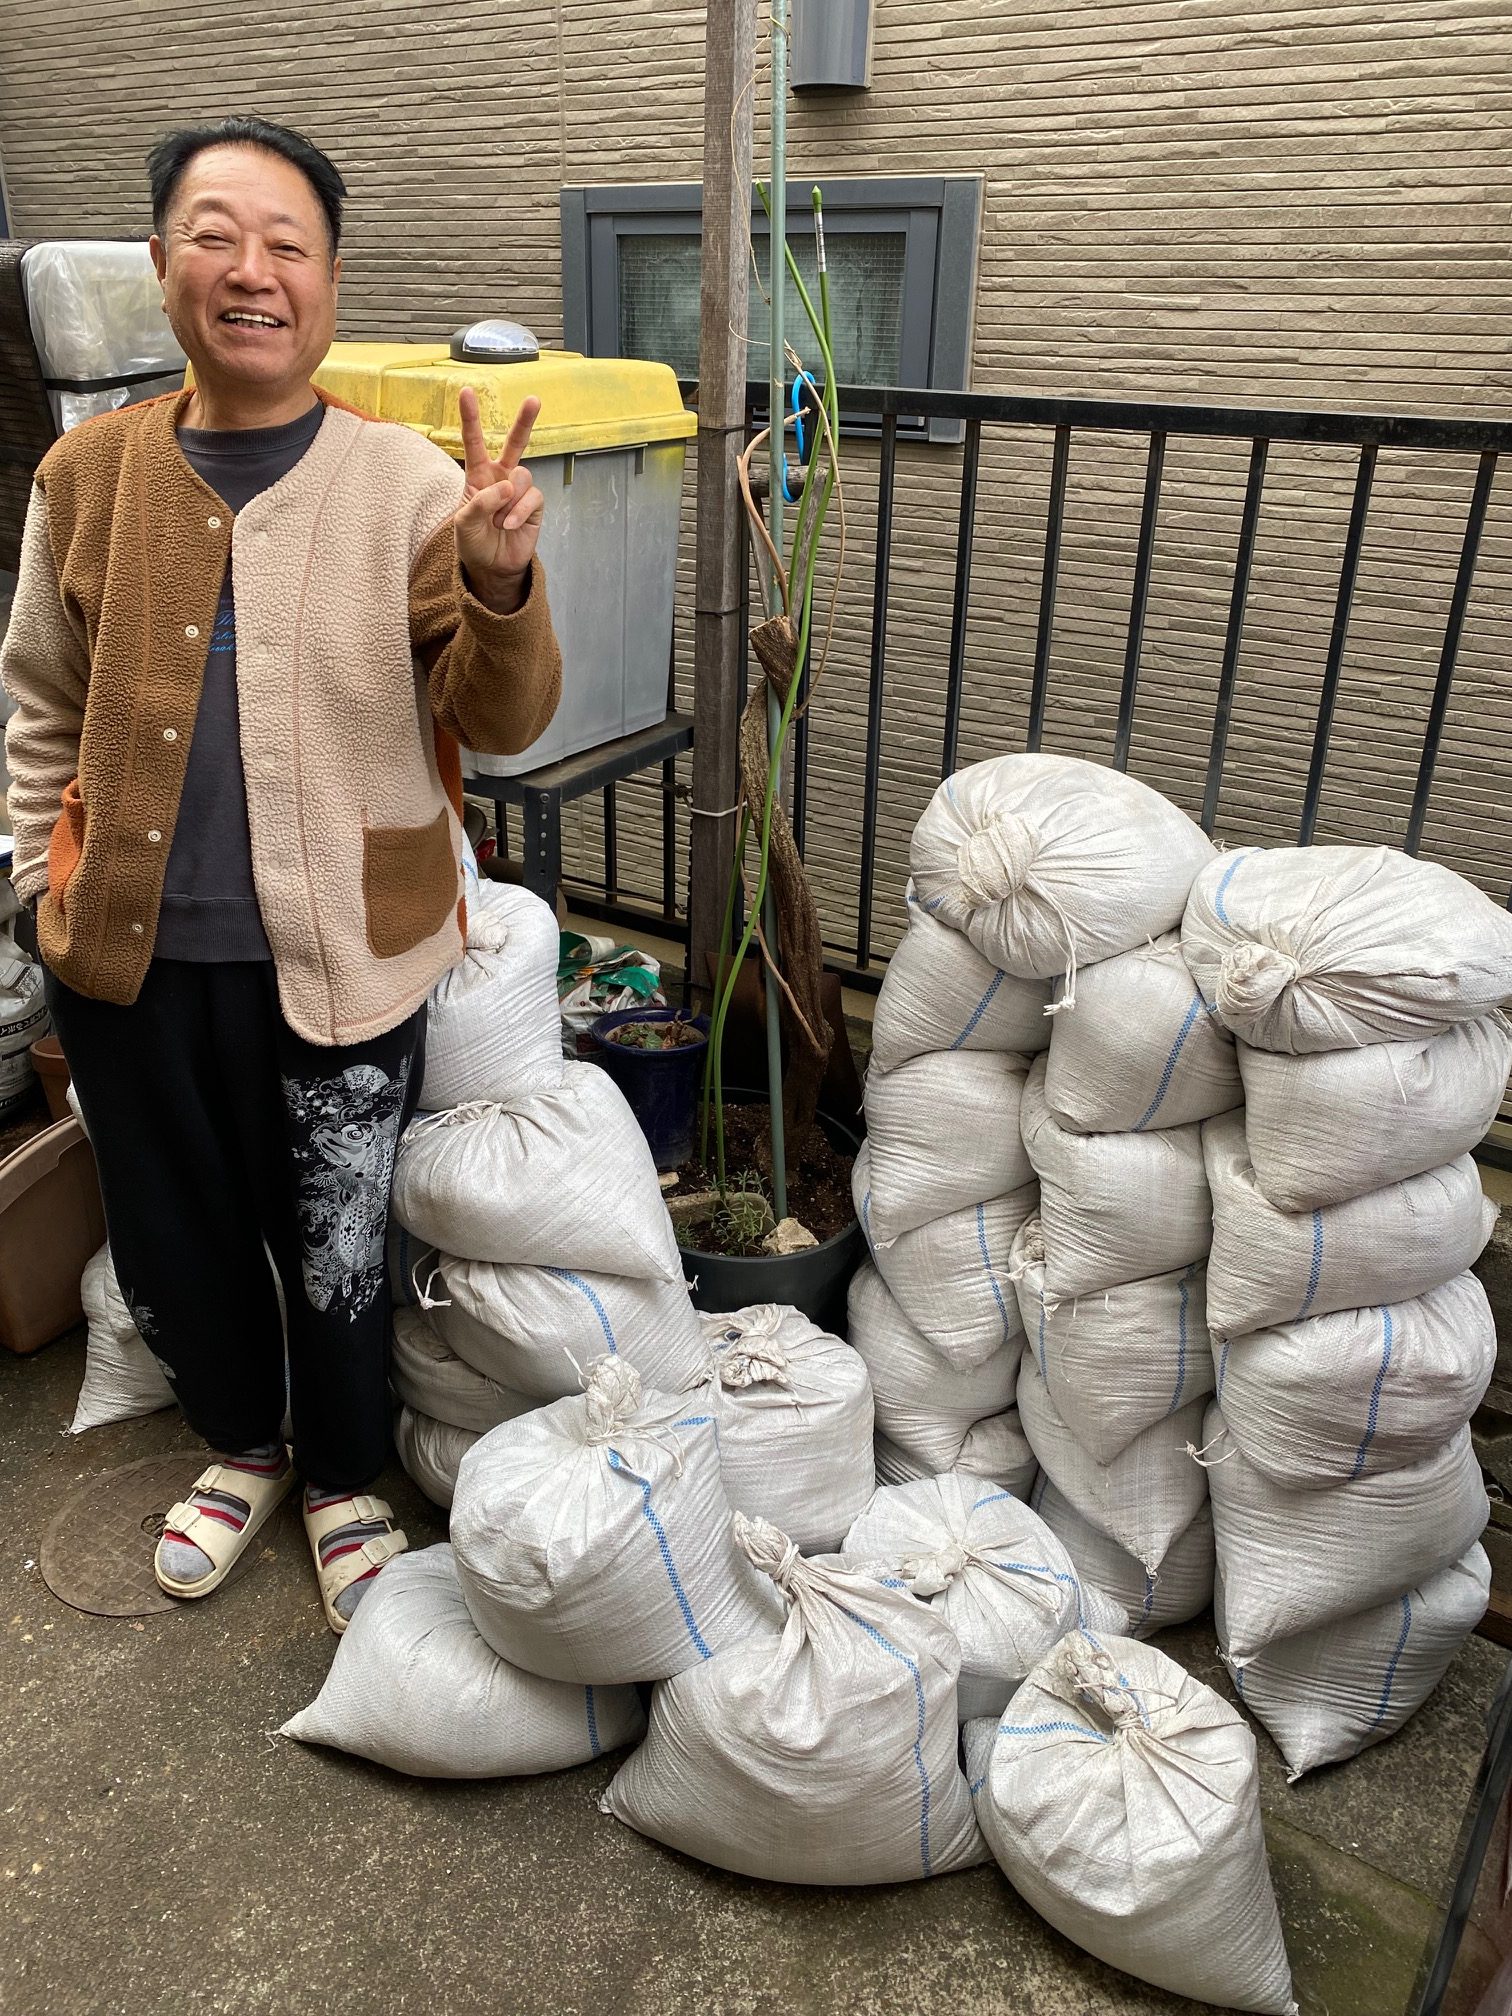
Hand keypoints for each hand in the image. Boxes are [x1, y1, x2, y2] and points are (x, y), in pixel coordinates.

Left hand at [454, 387, 544, 611]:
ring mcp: (519, 491)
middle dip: (525, 421)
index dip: (470, 417)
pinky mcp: (534, 505)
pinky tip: (509, 525)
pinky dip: (518, 512)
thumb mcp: (463, 523)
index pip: (474, 442)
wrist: (492, 567)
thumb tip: (505, 486)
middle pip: (515, 443)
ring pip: (522, 476)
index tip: (465, 391)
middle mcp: (501, 477)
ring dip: (508, 501)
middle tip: (534, 400)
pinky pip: (532, 497)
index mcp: (477, 475)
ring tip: (498, 521)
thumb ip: (479, 501)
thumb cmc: (473, 542)